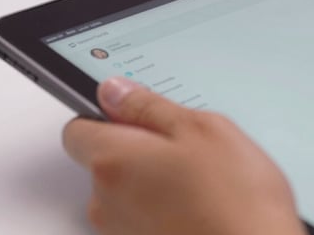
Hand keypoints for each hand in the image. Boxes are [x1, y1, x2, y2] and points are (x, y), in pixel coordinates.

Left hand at [63, 77, 304, 234]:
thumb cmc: (235, 200)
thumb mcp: (202, 129)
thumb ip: (149, 106)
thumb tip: (115, 91)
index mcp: (114, 161)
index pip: (78, 128)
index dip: (109, 115)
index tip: (139, 111)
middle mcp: (106, 202)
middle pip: (105, 161)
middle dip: (140, 149)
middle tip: (188, 146)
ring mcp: (124, 231)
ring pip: (129, 190)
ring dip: (157, 180)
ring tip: (204, 179)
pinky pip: (146, 216)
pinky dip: (168, 207)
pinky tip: (204, 204)